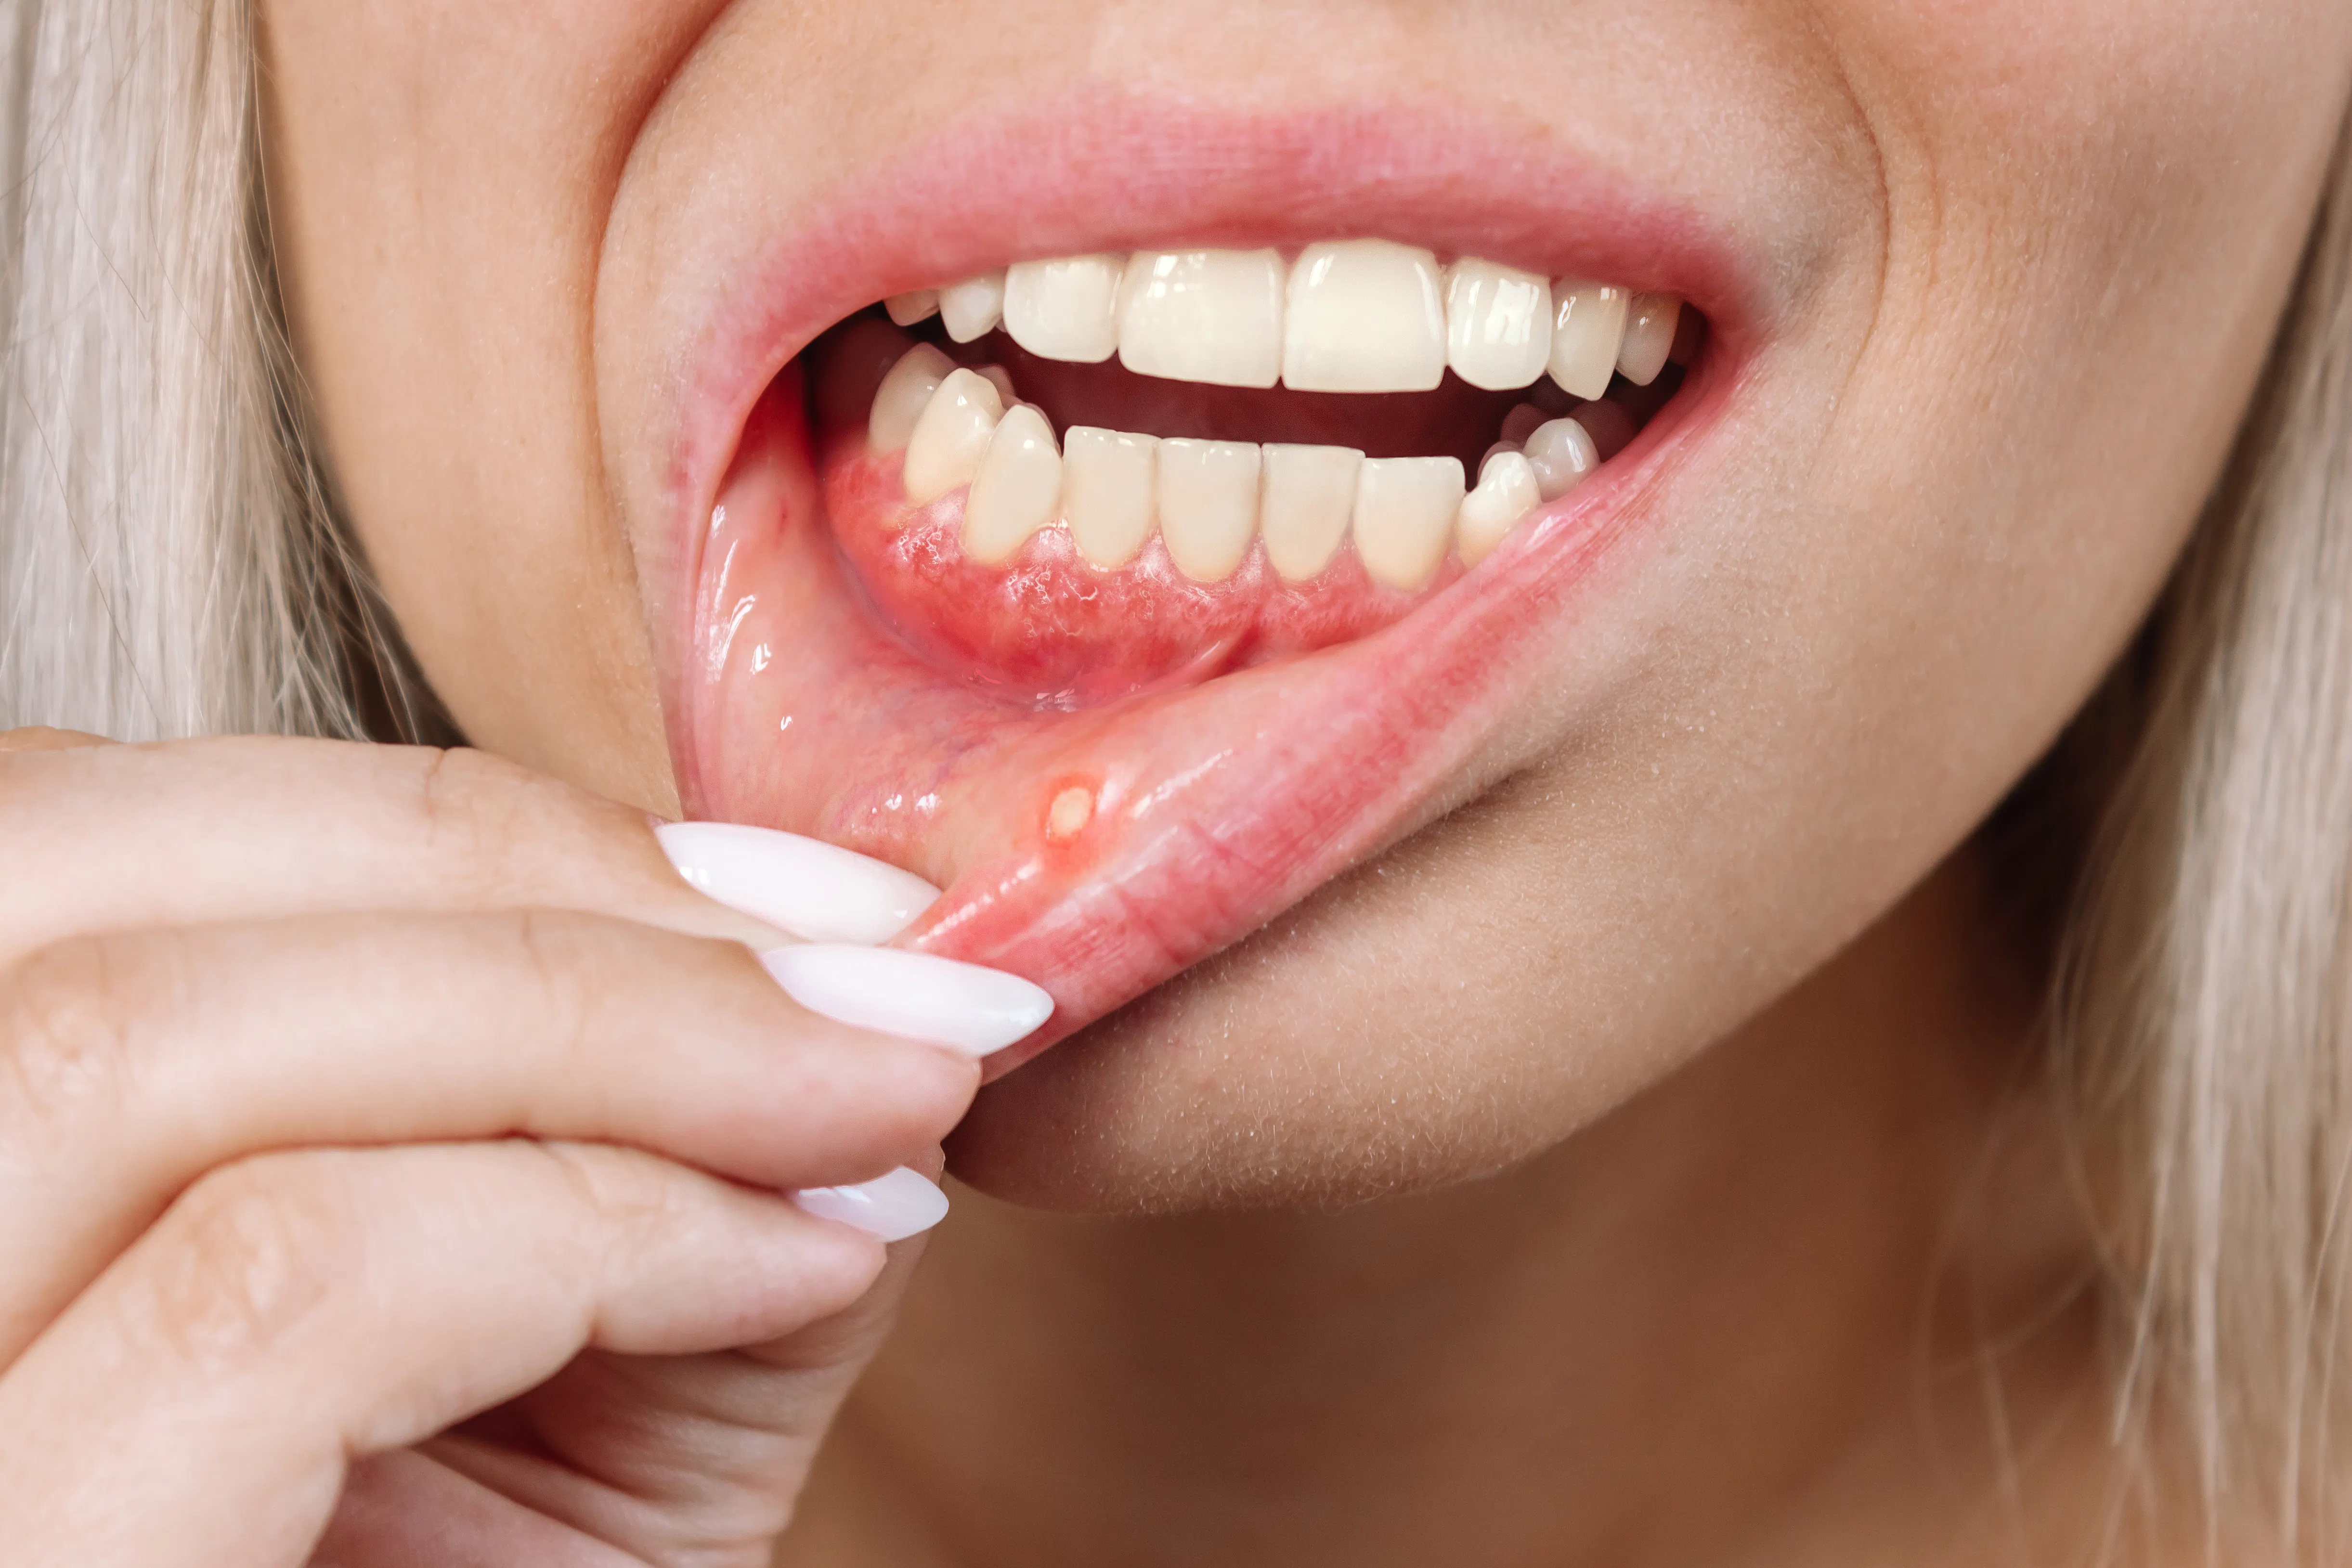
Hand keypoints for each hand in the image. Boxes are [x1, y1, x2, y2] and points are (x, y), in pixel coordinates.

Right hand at [0, 732, 1043, 1565]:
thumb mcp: (577, 1411)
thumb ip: (662, 1183)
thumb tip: (844, 993)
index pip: (84, 860)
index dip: (451, 814)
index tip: (796, 893)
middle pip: (89, 896)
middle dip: (528, 882)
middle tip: (873, 966)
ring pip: (143, 1050)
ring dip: (597, 1020)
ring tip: (881, 1093)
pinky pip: (268, 1289)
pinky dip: (584, 1224)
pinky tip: (802, 1259)